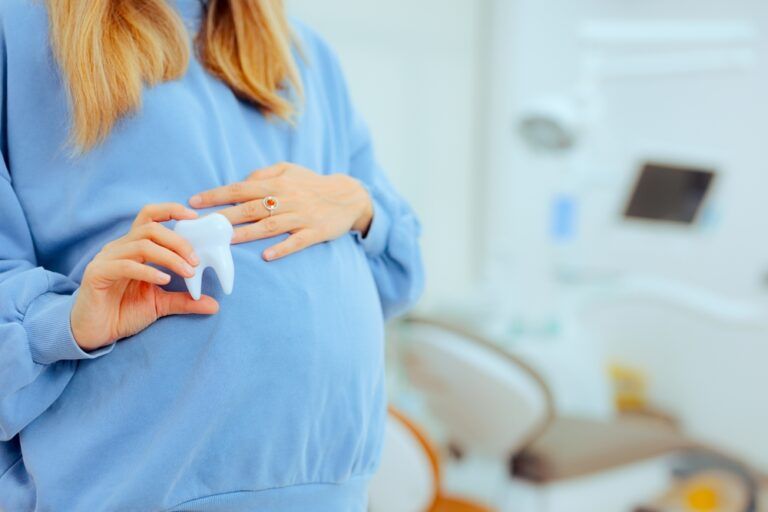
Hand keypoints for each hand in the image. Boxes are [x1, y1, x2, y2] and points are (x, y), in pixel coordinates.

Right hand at [71, 203, 218, 350]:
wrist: (94, 333)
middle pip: (151, 228)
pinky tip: (164, 281)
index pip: (150, 216)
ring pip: (142, 245)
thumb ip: (185, 300)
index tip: (195, 217)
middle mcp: (119, 247)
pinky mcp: (98, 274)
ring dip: (169, 257)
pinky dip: (148, 271)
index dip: (172, 210)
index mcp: (134, 247)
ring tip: (187, 272)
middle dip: (178, 241)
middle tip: (196, 260)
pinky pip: (125, 265)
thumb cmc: (123, 312)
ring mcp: (107, 259)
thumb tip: (214, 305)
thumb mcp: (160, 304)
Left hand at [189, 162, 372, 260]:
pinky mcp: (315, 232)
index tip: (194, 202)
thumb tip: (240, 183)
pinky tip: (267, 256)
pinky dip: (282, 248)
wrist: (348, 196)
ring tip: (227, 240)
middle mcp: (287, 199)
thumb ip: (262, 174)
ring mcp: (301, 217)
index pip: (240, 188)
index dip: (216, 195)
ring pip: (270, 225)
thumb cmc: (312, 183)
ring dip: (248, 233)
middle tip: (202, 225)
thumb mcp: (288, 170)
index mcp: (277, 183)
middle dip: (224, 215)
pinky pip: (297, 242)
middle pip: (250, 208)